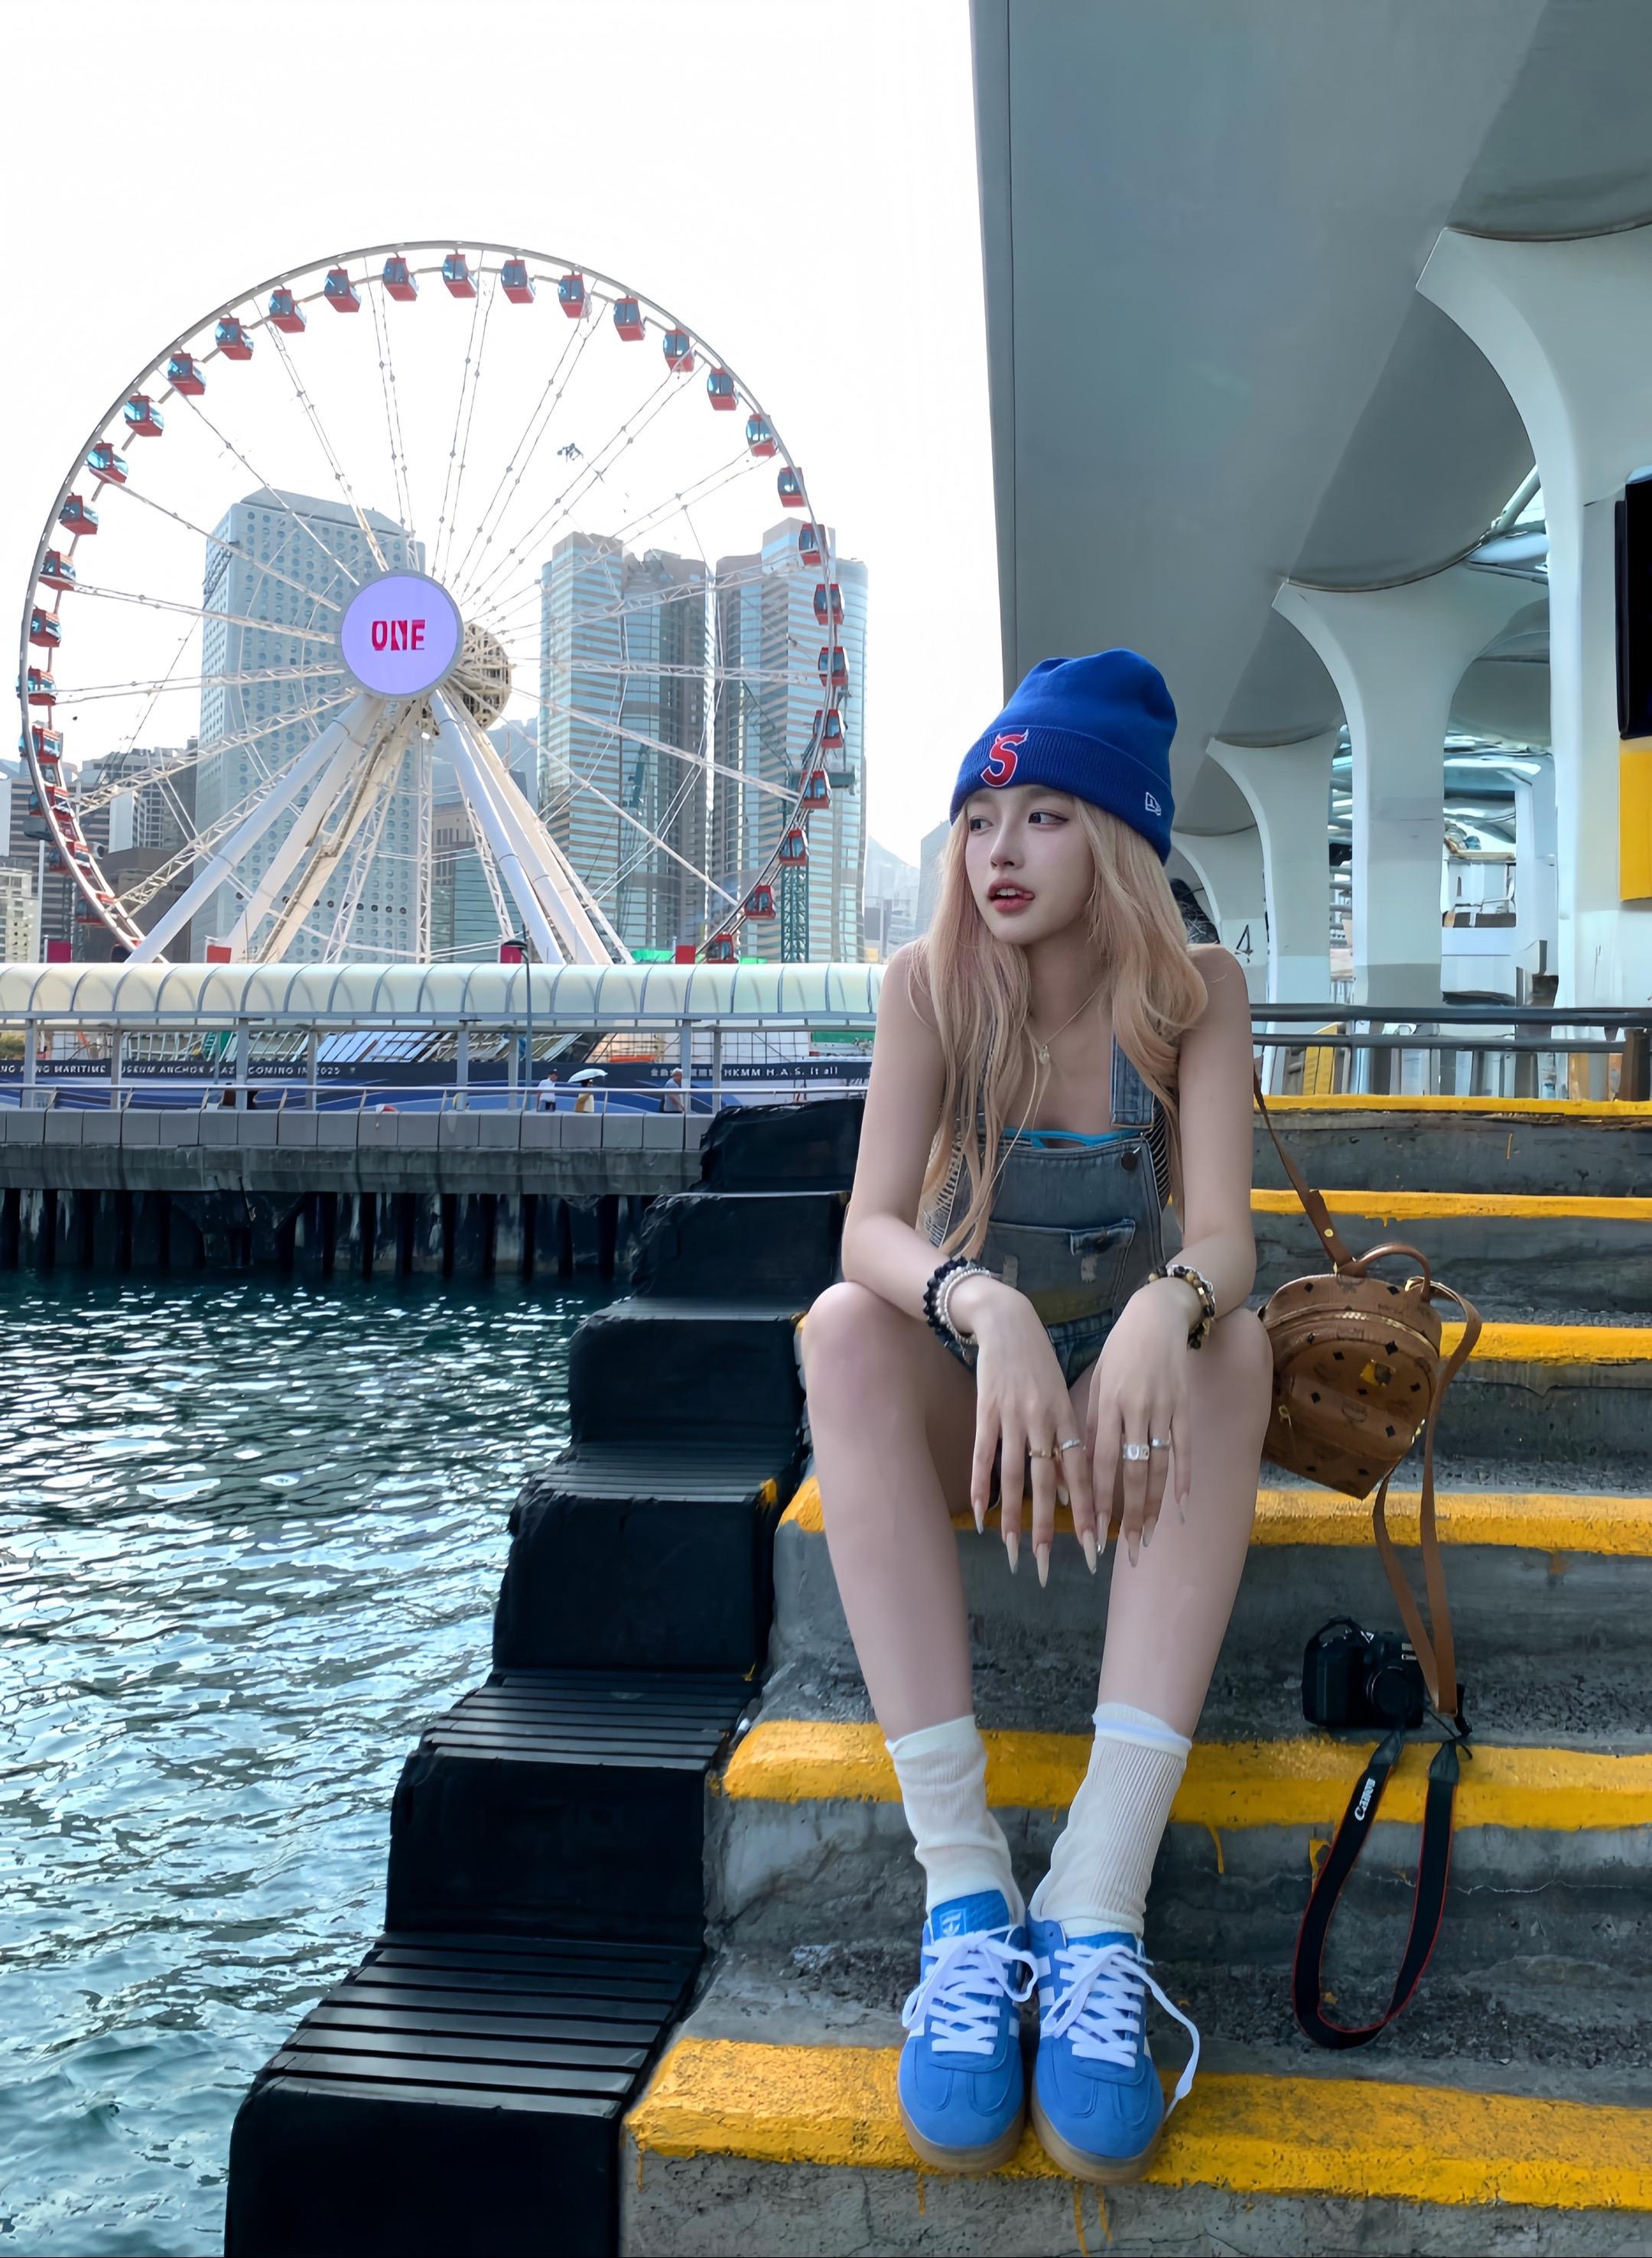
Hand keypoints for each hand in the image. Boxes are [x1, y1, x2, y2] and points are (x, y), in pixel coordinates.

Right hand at [953, 1274, 1097, 1584]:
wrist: (1007, 1321)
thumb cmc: (1038, 1362)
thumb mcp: (1061, 1396)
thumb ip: (1068, 1439)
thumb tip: (1070, 1492)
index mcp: (1068, 1418)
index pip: (1081, 1475)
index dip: (1087, 1513)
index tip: (1095, 1548)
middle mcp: (1044, 1421)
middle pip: (1048, 1485)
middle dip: (1050, 1529)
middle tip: (1051, 1567)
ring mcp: (1013, 1417)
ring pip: (1015, 1477)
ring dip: (1013, 1519)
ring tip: (1014, 1553)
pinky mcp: (985, 1411)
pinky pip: (983, 1456)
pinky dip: (981, 1487)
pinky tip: (980, 1516)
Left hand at [1086, 1279, 1196, 1564]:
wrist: (1157, 1315)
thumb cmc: (1119, 1351)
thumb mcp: (1097, 1381)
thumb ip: (1091, 1422)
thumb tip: (1082, 1466)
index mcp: (1106, 1404)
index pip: (1099, 1462)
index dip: (1098, 1500)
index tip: (1093, 1531)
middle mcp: (1135, 1409)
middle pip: (1132, 1472)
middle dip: (1128, 1515)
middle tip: (1127, 1550)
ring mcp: (1163, 1409)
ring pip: (1159, 1467)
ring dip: (1153, 1506)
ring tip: (1148, 1537)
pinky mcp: (1185, 1406)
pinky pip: (1184, 1450)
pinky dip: (1183, 1480)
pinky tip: (1181, 1508)